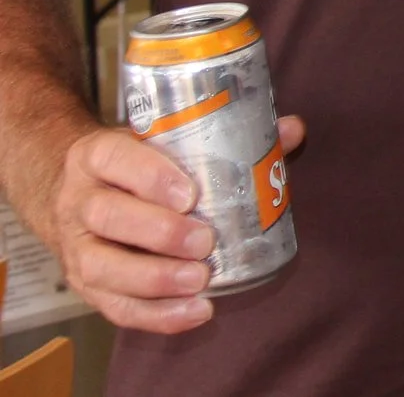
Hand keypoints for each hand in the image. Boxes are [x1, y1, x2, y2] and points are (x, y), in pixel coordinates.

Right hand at [49, 113, 303, 332]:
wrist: (70, 191)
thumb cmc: (135, 164)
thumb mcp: (163, 141)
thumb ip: (228, 136)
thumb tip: (292, 130)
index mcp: (97, 155)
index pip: (115, 157)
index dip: (150, 176)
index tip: (190, 194)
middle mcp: (79, 199)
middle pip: (107, 216)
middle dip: (158, 232)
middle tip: (204, 241)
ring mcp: (75, 245)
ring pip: (101, 266)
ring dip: (153, 279)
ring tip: (199, 281)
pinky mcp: (83, 284)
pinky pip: (112, 306)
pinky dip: (155, 314)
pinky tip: (196, 312)